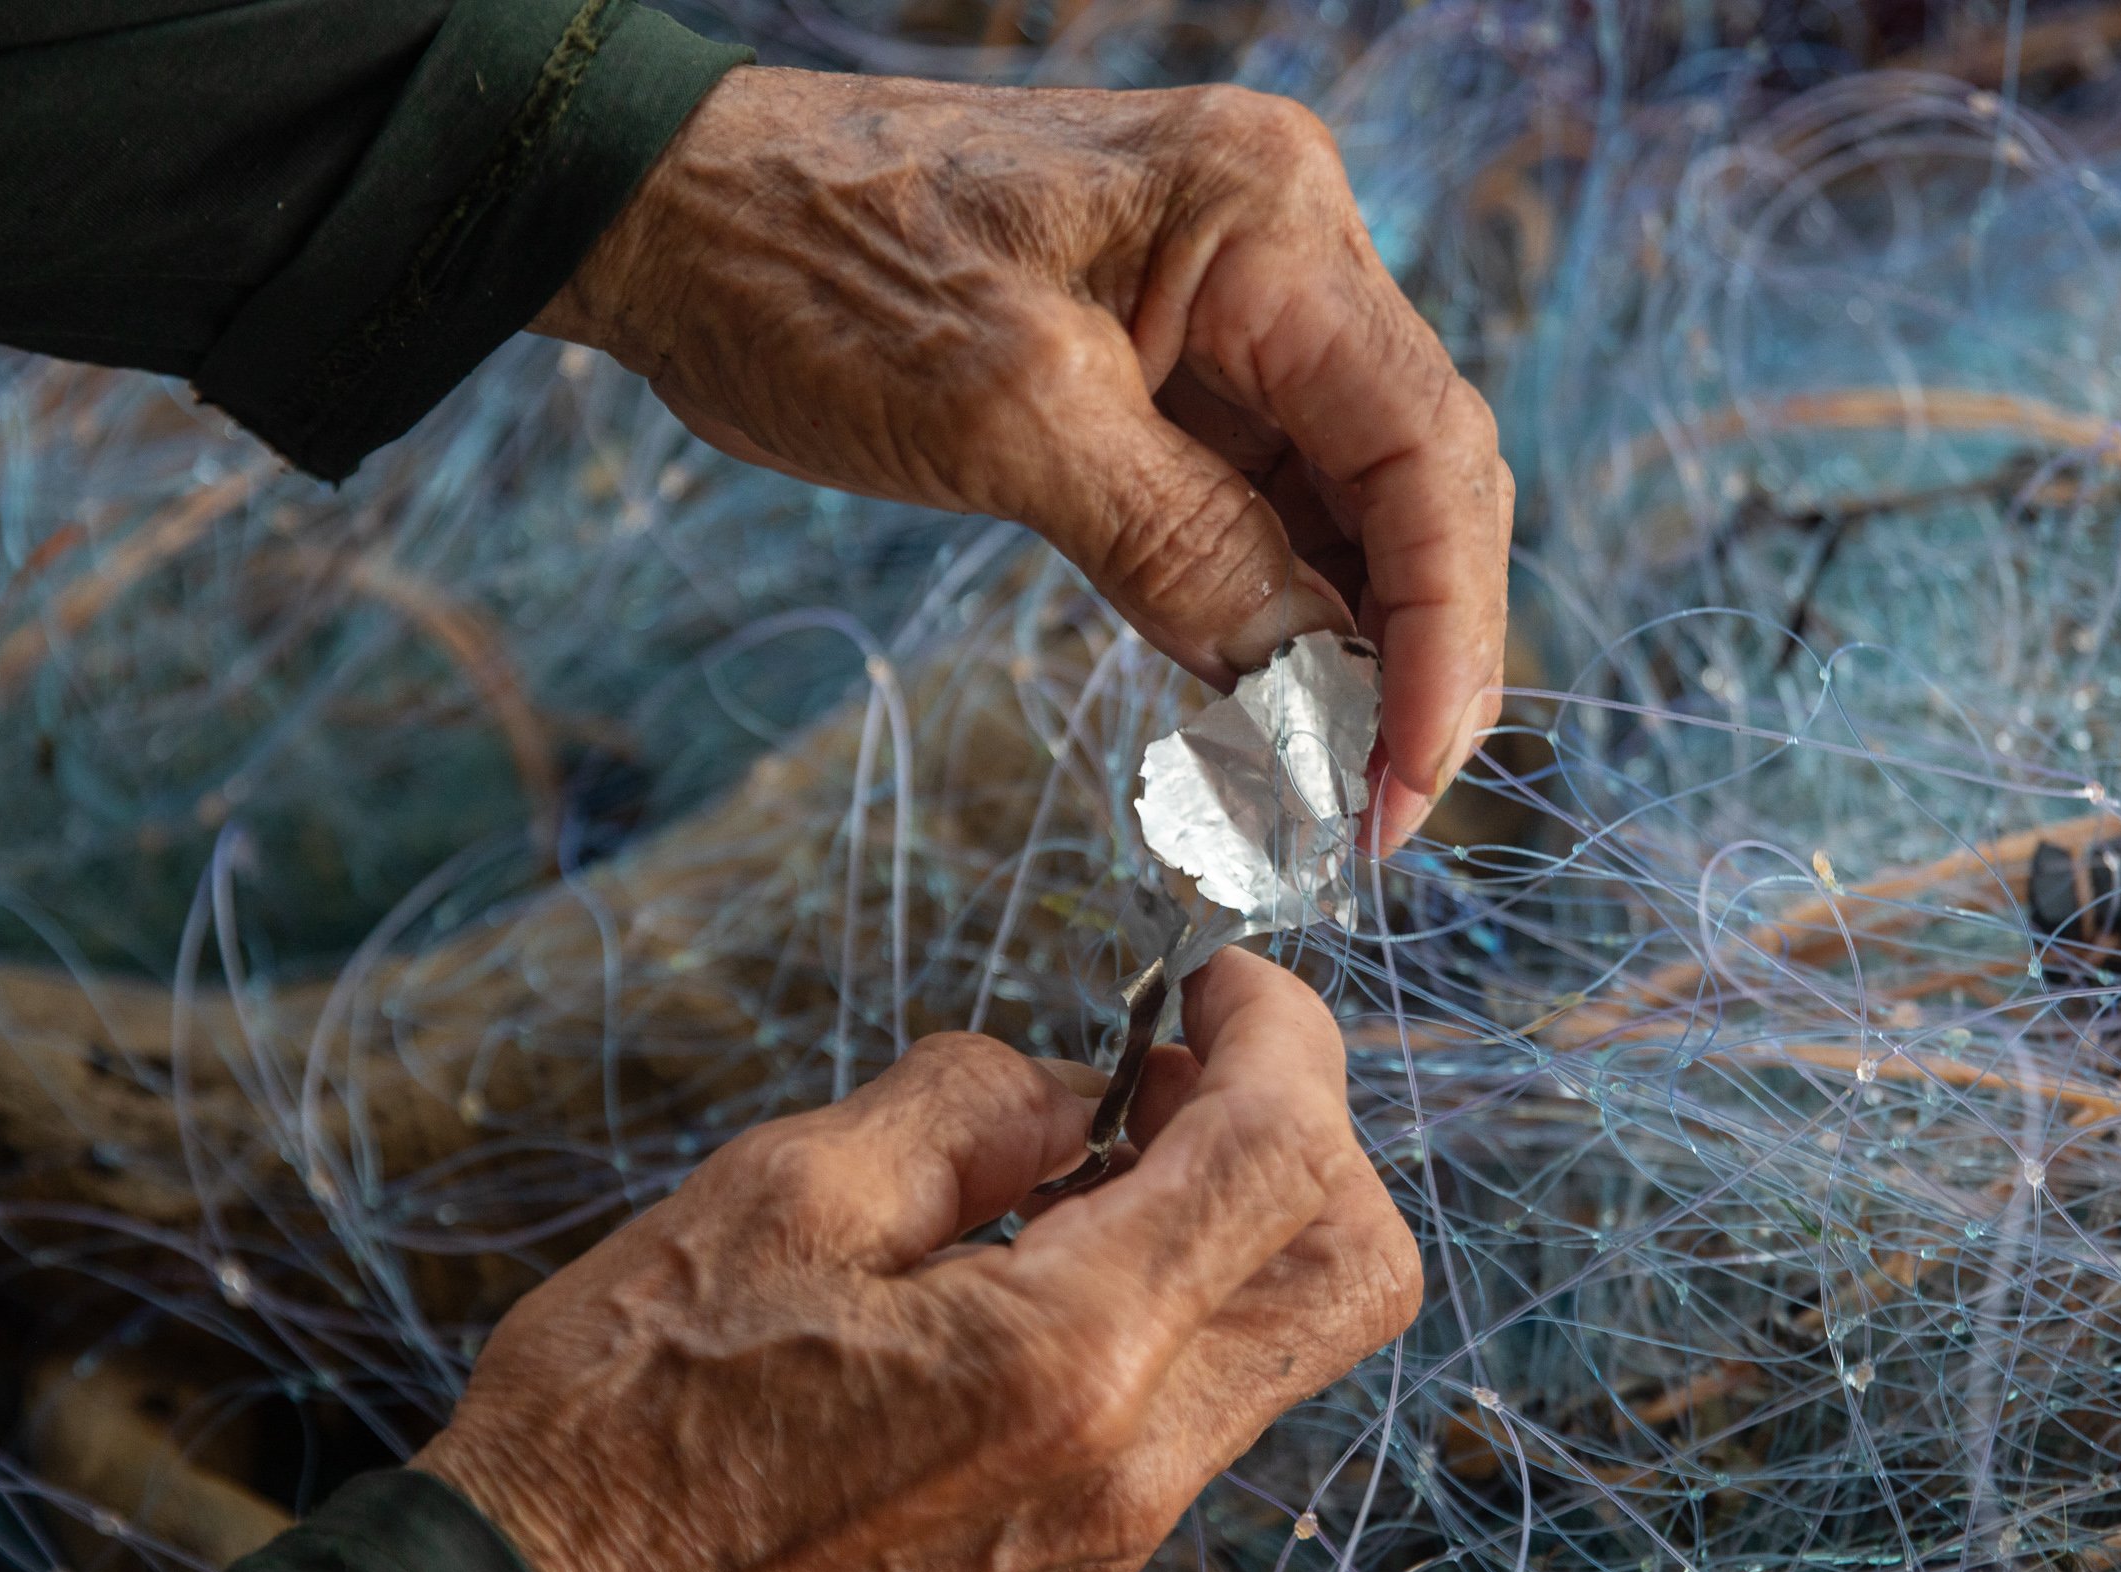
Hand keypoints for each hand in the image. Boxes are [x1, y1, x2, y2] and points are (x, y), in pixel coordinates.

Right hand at [411, 950, 1420, 1571]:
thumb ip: (971, 1107)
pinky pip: (1206, 1401)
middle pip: (1354, 1269)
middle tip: (1171, 1061)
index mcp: (1065, 1359)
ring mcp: (1113, 1531)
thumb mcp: (783, 1194)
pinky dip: (1181, 1293)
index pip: (1286, 1160)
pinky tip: (1052, 1246)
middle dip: (1304, 1127)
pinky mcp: (1079, 1559)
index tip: (1210, 977)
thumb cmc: (629, 1412)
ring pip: (1291, 1339)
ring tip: (1093, 1148)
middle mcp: (1130, 1466)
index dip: (1283, 1032)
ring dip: (1243, 1210)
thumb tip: (1080, 1086)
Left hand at [533, 68, 1511, 847]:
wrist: (675, 208)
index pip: (1422, 444)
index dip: (1445, 628)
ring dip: (1351, 644)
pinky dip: (1275, 606)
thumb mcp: (1003, 420)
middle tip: (1374, 814)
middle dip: (1415, 650)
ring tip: (1325, 787)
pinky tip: (1267, 706)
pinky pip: (1267, 497)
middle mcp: (1281, 243)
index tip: (1413, 779)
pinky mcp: (1178, 360)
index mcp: (1265, 217)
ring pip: (1350, 498)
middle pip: (1413, 473)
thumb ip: (1181, 546)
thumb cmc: (812, 270)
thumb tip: (1311, 686)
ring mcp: (1233, 302)